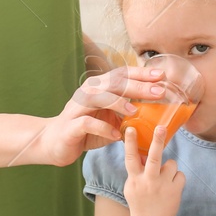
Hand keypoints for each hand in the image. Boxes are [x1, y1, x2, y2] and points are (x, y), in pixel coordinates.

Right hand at [21, 64, 168, 166]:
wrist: (54, 142)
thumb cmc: (86, 129)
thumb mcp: (110, 119)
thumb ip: (128, 113)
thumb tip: (158, 114)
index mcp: (99, 87)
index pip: (121, 74)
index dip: (141, 73)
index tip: (161, 75)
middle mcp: (88, 92)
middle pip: (114, 83)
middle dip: (138, 86)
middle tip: (159, 91)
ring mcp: (77, 108)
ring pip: (99, 97)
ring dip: (119, 103)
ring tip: (135, 111)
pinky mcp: (70, 125)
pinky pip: (87, 123)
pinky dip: (103, 128)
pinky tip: (116, 135)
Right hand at [123, 126, 184, 215]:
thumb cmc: (140, 201)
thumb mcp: (132, 186)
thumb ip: (136, 170)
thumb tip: (142, 150)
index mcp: (135, 179)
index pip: (130, 158)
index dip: (131, 142)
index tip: (131, 128)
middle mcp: (148, 182)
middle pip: (153, 158)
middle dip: (157, 141)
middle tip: (161, 127)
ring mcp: (162, 187)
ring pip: (172, 163)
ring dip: (170, 169)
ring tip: (164, 181)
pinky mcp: (175, 192)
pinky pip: (180, 174)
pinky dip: (177, 179)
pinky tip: (171, 189)